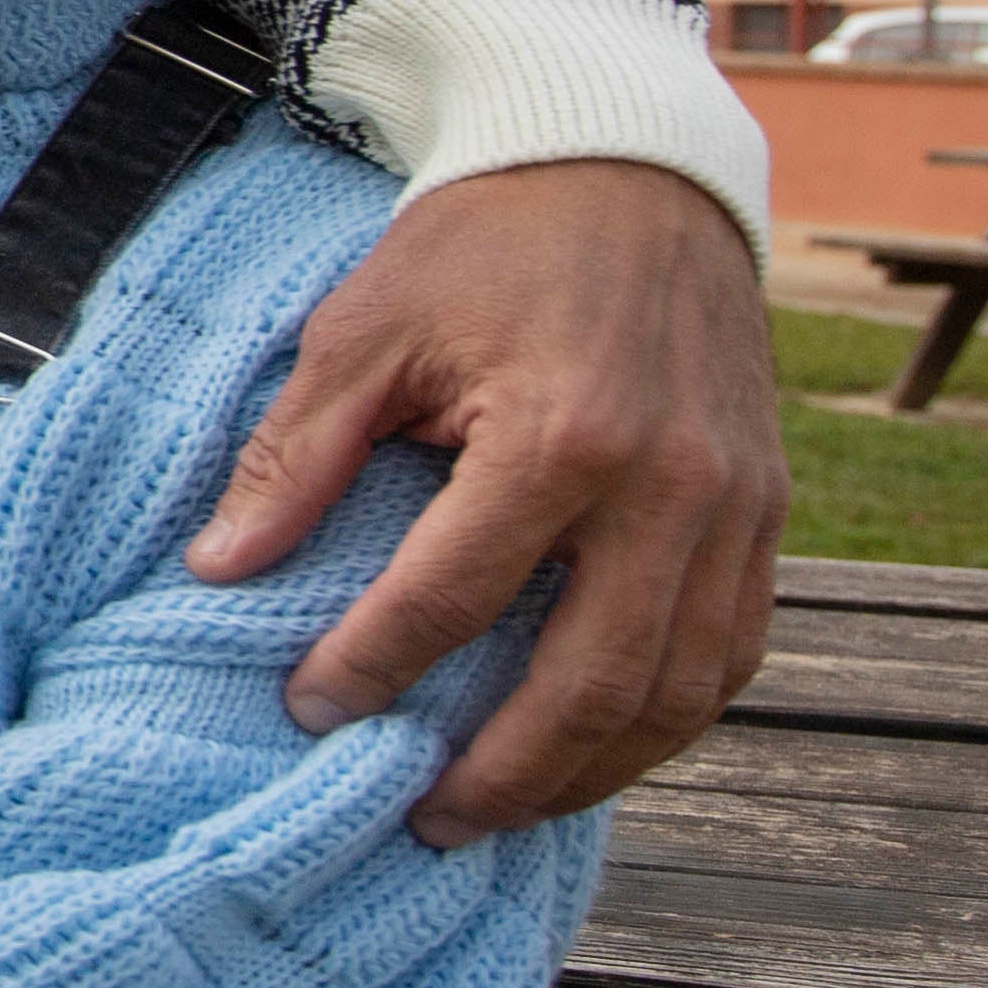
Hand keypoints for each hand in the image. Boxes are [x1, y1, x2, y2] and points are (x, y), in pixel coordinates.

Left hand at [188, 159, 783, 849]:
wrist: (629, 166)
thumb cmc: (486, 244)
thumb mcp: (367, 327)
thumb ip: (299, 456)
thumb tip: (218, 569)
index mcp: (562, 437)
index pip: (452, 600)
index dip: (371, 669)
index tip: (310, 711)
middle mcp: (669, 489)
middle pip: (587, 685)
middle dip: (499, 775)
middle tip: (420, 821)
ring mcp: (736, 509)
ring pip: (676, 693)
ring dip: (589, 772)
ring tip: (500, 807)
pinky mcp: (769, 513)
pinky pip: (731, 653)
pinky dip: (664, 720)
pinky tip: (594, 749)